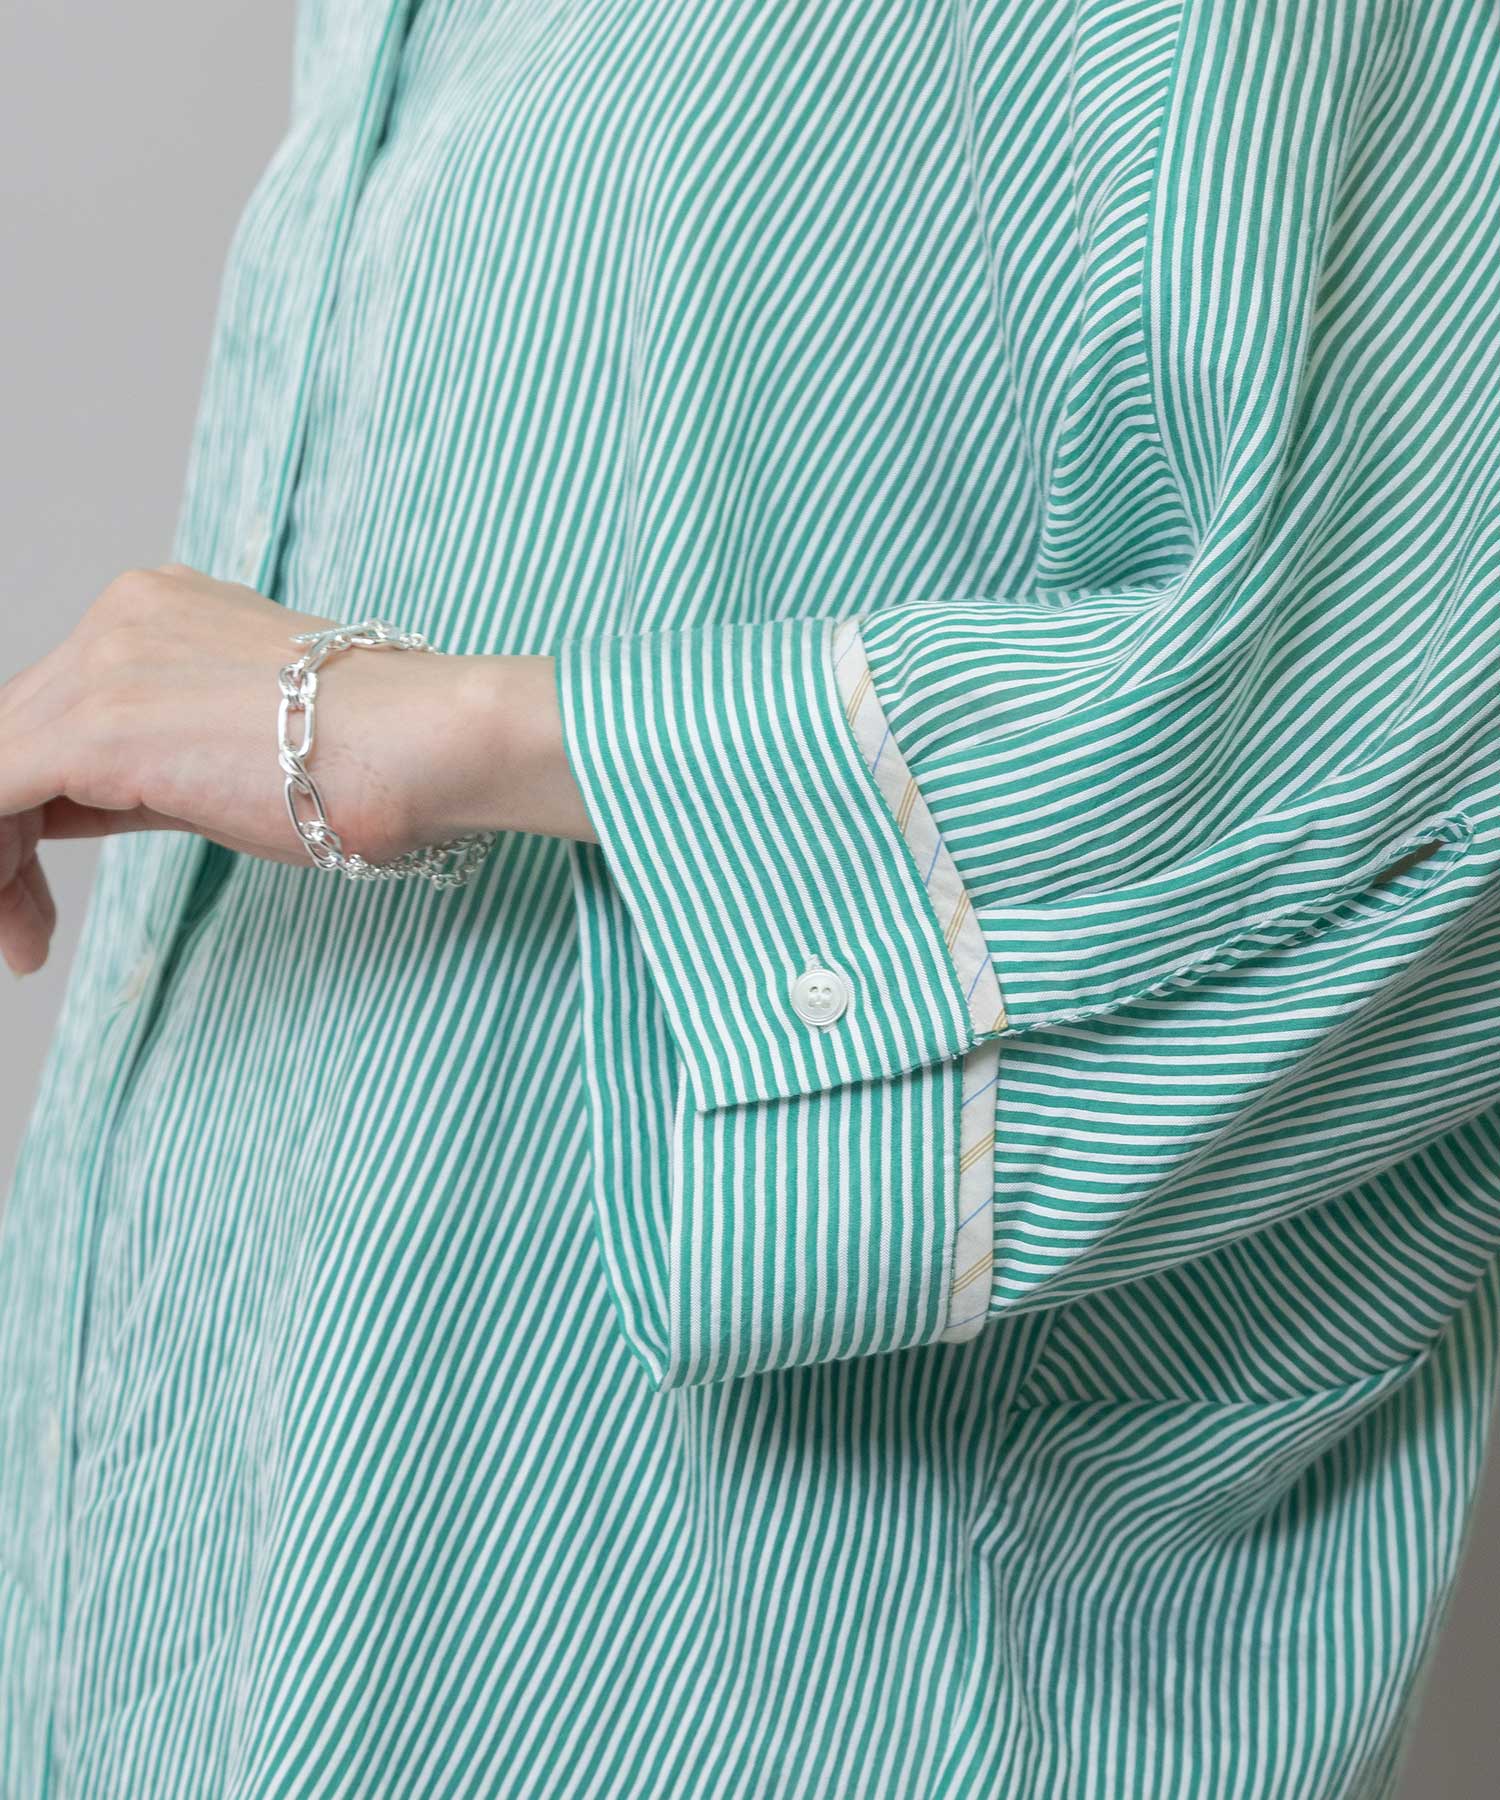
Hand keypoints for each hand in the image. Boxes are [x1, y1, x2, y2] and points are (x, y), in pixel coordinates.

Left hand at [0, 564, 593, 974]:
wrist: (429, 740)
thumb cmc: (375, 761)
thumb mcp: (240, 754)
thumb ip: (152, 768)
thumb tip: (92, 806)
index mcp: (158, 613)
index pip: (56, 714)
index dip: (34, 809)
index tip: (41, 885)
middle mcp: (120, 618)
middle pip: (14, 736)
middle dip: (9, 838)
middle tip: (25, 931)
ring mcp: (105, 661)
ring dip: (1, 860)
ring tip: (24, 942)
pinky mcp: (96, 723)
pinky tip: (21, 927)